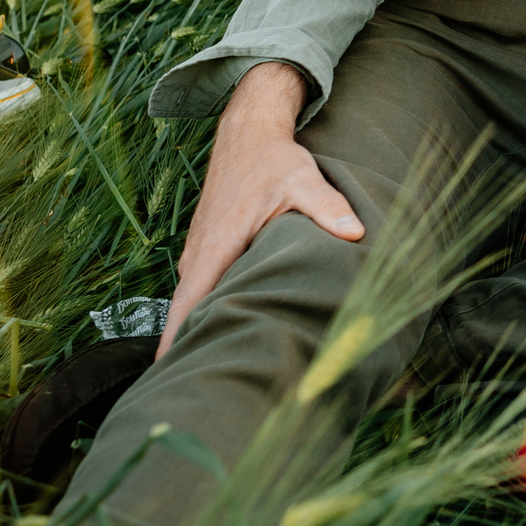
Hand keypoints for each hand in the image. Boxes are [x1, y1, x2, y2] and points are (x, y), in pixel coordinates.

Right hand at [159, 62, 363, 357]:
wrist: (248, 134)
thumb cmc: (273, 161)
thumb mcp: (304, 180)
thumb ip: (328, 208)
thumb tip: (355, 234)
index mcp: (216, 246)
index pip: (188, 305)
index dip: (177, 341)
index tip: (169, 377)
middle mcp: (199, 255)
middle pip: (186, 313)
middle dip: (187, 350)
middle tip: (195, 392)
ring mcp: (200, 254)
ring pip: (194, 303)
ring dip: (198, 332)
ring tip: (210, 374)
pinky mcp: (207, 251)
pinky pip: (202, 290)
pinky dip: (207, 312)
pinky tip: (222, 335)